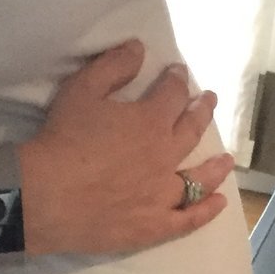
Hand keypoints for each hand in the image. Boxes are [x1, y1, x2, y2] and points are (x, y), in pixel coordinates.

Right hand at [20, 40, 235, 258]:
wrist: (47, 195)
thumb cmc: (63, 139)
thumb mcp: (82, 89)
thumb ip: (113, 66)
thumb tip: (139, 48)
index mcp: (150, 120)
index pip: (173, 94)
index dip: (177, 80)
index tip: (178, 73)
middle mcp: (165, 155)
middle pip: (192, 130)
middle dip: (202, 111)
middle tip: (207, 101)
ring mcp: (162, 193)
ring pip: (199, 178)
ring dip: (215, 166)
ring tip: (227, 159)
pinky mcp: (154, 226)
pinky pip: (188, 219)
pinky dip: (207, 211)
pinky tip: (220, 203)